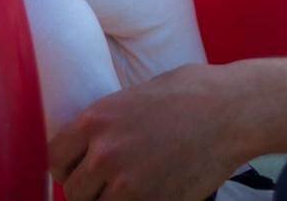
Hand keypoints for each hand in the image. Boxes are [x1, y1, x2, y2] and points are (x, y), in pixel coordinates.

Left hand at [49, 63, 253, 200]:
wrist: (231, 111)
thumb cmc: (190, 94)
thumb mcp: (135, 95)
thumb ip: (108, 123)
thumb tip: (91, 145)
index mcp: (96, 120)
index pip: (55, 158)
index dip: (66, 167)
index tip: (78, 169)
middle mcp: (105, 154)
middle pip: (74, 191)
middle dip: (89, 190)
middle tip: (106, 185)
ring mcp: (129, 184)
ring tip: (130, 190)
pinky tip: (151, 193)